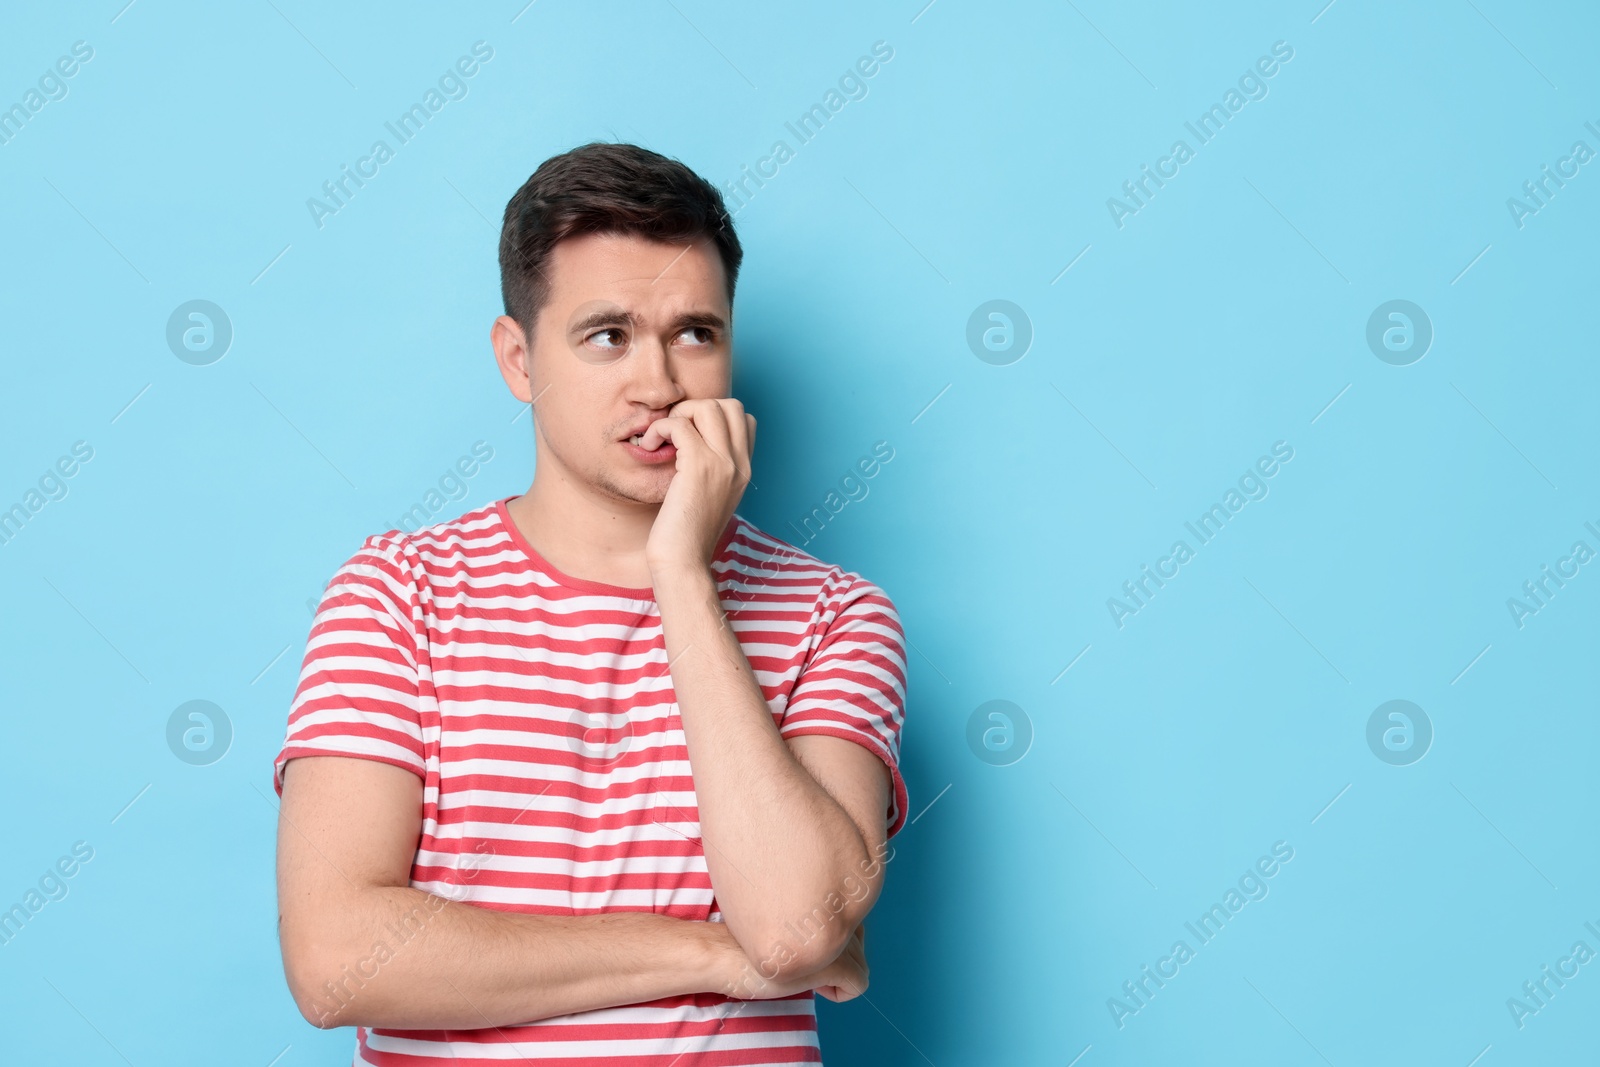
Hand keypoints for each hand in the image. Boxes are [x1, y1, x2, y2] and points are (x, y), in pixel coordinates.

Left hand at [642, 398, 755, 574]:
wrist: (684, 562)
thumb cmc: (688, 535)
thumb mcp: (711, 498)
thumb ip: (713, 470)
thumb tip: (691, 444)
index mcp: (744, 470)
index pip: (744, 418)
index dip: (714, 417)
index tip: (690, 436)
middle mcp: (739, 463)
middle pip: (729, 405)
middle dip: (697, 409)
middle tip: (675, 433)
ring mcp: (723, 464)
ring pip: (707, 407)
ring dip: (679, 415)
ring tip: (663, 438)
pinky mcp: (699, 468)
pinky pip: (680, 424)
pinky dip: (661, 428)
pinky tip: (651, 446)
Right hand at [719, 922, 868, 1003]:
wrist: (725, 955)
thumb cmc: (751, 942)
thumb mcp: (788, 923)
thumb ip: (813, 919)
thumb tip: (839, 935)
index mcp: (823, 896)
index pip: (848, 921)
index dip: (829, 942)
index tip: (805, 948)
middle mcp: (835, 912)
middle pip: (858, 946)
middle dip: (838, 961)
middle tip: (803, 964)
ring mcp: (837, 939)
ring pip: (861, 966)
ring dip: (837, 977)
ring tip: (804, 974)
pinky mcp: (835, 965)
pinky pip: (859, 985)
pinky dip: (843, 993)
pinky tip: (816, 988)